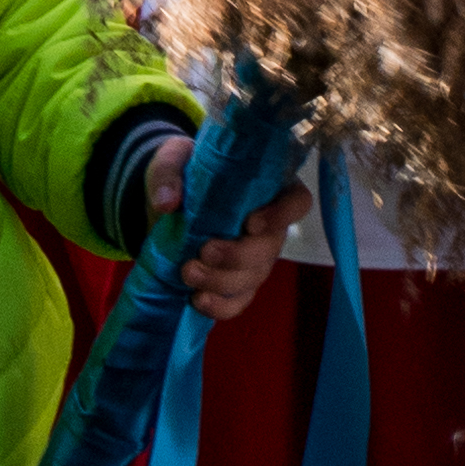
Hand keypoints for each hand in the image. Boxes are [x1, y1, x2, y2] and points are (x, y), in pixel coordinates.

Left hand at [146, 132, 308, 320]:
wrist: (169, 205)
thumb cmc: (184, 173)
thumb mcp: (172, 159)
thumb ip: (168, 173)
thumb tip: (167, 202)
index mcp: (266, 187)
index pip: (297, 201)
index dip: (282, 215)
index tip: (250, 223)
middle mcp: (269, 225)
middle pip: (271, 248)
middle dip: (238, 256)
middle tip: (205, 251)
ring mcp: (256, 258)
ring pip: (253, 278)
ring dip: (222, 281)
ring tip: (188, 273)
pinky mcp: (238, 283)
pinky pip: (239, 302)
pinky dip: (220, 306)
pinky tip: (197, 299)